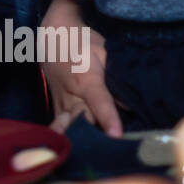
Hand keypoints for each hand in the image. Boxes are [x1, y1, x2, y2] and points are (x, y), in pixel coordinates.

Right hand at [41, 0, 122, 137]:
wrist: (53, 34)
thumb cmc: (82, 40)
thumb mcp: (104, 52)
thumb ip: (116, 77)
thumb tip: (130, 104)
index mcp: (86, 81)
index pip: (99, 103)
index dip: (109, 119)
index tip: (116, 135)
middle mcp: (71, 96)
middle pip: (85, 124)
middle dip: (98, 137)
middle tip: (116, 148)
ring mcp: (61, 103)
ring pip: (71, 129)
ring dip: (85, 139)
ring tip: (101, 149)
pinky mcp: (55, 106)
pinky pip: (63, 127)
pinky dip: (72, 135)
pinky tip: (83, 144)